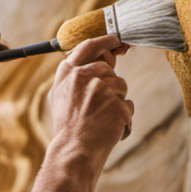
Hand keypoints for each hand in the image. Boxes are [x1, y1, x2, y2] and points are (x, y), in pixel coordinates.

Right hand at [48, 33, 133, 168]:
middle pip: (110, 72)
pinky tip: (108, 127)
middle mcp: (83, 77)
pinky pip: (128, 106)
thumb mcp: (61, 97)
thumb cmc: (68, 127)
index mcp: (68, 74)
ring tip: (100, 119)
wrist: (73, 152)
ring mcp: (101, 90)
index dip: (104, 41)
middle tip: (98, 107)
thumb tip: (107, 60)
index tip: (116, 39)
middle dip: (110, 87)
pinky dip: (123, 118)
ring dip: (117, 102)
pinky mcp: (117, 105)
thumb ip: (78, 76)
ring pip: (122, 87)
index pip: (89, 47)